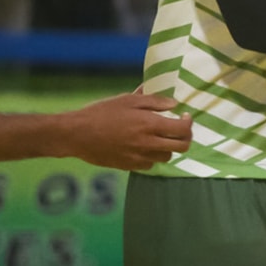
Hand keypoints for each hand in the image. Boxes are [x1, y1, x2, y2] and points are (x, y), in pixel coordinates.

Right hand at [63, 93, 192, 170]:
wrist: (76, 134)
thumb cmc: (102, 113)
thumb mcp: (128, 100)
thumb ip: (154, 101)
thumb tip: (173, 104)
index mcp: (150, 125)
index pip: (182, 130)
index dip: (189, 123)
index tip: (185, 116)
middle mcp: (147, 143)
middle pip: (180, 147)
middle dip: (185, 138)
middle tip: (179, 129)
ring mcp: (137, 157)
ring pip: (166, 157)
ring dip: (168, 147)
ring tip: (161, 137)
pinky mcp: (127, 166)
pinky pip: (149, 164)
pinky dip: (152, 156)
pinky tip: (145, 146)